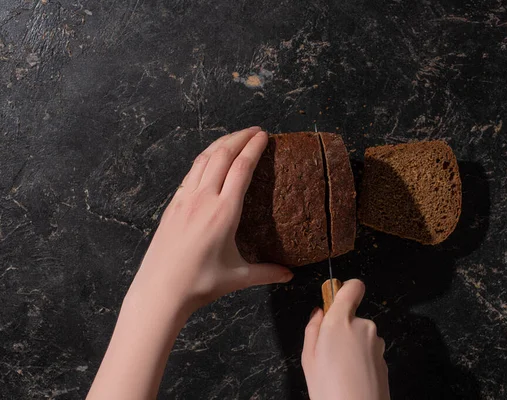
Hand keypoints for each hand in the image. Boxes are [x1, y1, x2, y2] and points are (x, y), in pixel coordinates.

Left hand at [130, 126, 292, 313]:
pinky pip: (190, 173)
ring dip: (220, 144)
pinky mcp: (172, 205)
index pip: (242, 168)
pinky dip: (204, 159)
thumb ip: (267, 272)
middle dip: (239, 138)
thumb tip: (290, 275)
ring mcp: (185, 199)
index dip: (254, 148)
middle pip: (222, 155)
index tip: (264, 136)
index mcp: (224, 212)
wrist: (159, 291)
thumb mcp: (238, 278)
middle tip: (255, 130)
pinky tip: (208, 160)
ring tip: (234, 138)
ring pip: (203, 159)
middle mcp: (204, 198)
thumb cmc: (200, 284)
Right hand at [302, 279, 389, 399]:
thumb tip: (319, 312)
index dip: (345, 289)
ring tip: (339, 370)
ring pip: (361, 336)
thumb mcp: (309, 357)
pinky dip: (361, 360)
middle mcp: (363, 326)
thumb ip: (313, 328)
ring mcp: (377, 343)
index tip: (337, 299)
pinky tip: (351, 378)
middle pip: (353, 316)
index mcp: (341, 321)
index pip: (352, 287)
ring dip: (351, 347)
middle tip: (328, 353)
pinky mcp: (384, 359)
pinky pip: (368, 351)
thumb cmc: (330, 390)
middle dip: (342, 329)